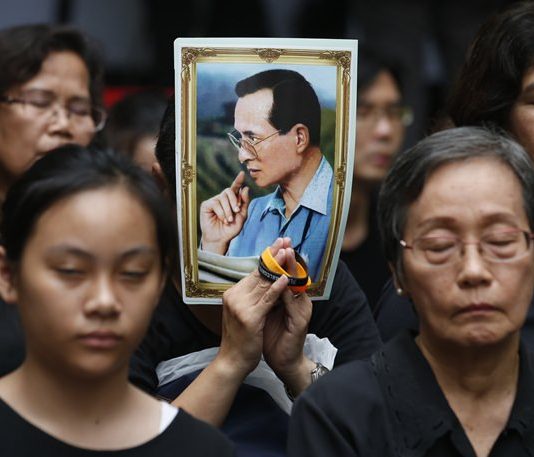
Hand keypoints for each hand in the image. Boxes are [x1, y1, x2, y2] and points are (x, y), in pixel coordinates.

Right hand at [200, 171, 249, 254]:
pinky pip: (216, 204)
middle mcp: (222, 199)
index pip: (235, 188)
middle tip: (236, 211)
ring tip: (228, 220)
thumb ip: (244, 203)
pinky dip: (221, 212)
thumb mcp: (242, 216)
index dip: (238, 181)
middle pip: (229, 191)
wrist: (220, 239)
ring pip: (223, 198)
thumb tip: (246, 188)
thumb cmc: (231, 229)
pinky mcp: (207, 205)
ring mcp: (214, 201)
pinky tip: (222, 219)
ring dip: (228, 210)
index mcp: (232, 200)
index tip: (242, 174)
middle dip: (234, 201)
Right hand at [216, 241, 289, 380]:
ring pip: (264, 282)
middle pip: (259, 272)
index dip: (268, 257)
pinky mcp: (250, 316)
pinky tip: (286, 278)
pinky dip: (277, 287)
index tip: (279, 243)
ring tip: (289, 252)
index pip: (254, 272)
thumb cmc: (241, 339)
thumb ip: (252, 297)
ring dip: (278, 266)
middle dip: (274, 255)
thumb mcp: (245, 313)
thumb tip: (267, 280)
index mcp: (233, 293)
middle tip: (285, 241)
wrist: (232, 362)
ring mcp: (241, 305)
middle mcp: (234, 296)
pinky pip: (266, 299)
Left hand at [262, 241, 313, 394]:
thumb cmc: (271, 337)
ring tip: (285, 253)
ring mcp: (302, 310)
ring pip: (296, 285)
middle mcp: (299, 301)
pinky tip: (283, 280)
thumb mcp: (265, 313)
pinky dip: (287, 291)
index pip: (286, 274)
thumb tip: (254, 279)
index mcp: (291, 298)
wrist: (281, 362)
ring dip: (290, 269)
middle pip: (293, 275)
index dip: (280, 259)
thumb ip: (265, 296)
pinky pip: (293, 302)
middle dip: (287, 258)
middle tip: (284, 241)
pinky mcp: (301, 321)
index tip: (276, 242)